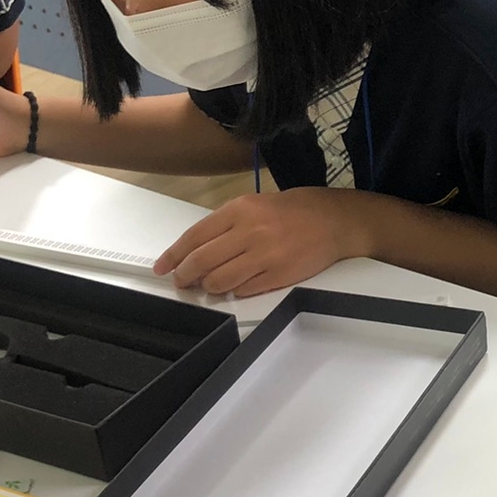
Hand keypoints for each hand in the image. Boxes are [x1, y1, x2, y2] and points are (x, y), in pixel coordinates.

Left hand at [154, 187, 368, 295]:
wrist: (334, 220)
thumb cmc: (292, 211)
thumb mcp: (254, 205)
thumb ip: (225, 225)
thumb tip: (195, 251)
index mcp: (239, 210)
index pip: (195, 237)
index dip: (174, 256)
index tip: (162, 267)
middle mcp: (249, 232)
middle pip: (202, 262)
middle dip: (186, 276)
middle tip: (182, 282)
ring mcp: (265, 255)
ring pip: (219, 281)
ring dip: (210, 287)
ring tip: (211, 285)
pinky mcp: (279, 275)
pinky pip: (243, 290)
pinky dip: (234, 291)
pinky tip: (237, 286)